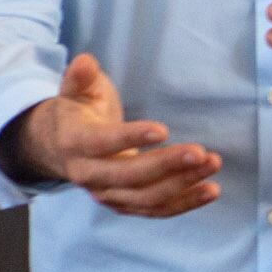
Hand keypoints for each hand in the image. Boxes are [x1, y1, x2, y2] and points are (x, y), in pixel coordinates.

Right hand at [0, 54, 221, 216]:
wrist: (59, 148)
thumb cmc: (77, 112)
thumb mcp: (75, 91)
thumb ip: (80, 77)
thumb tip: (85, 61)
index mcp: (75, 143)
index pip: (102, 143)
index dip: (130, 138)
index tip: (163, 129)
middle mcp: (88, 175)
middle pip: (128, 176)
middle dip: (166, 165)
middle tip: (201, 152)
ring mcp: (106, 194)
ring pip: (145, 197)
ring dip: (182, 184)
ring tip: (213, 165)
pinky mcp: (123, 204)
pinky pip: (155, 210)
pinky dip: (184, 204)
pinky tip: (211, 191)